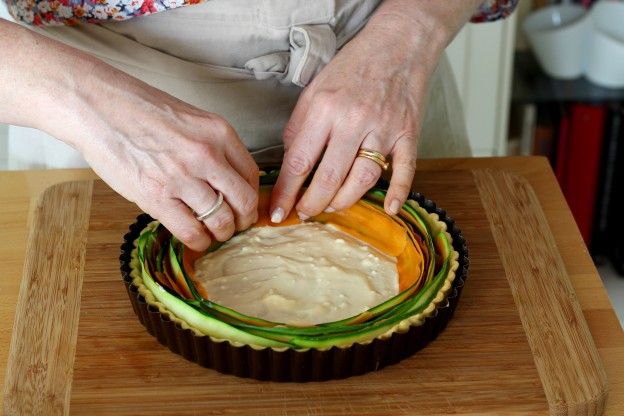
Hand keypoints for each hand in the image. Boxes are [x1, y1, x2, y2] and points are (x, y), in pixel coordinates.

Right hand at [53, 65, 258, 250]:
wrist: (98, 107)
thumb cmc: (141, 110)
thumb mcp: (191, 119)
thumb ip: (214, 147)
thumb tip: (230, 178)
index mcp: (219, 133)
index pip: (252, 175)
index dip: (252, 197)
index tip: (245, 206)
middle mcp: (206, 155)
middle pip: (244, 201)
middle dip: (243, 220)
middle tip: (235, 225)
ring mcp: (182, 177)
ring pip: (221, 220)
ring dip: (222, 233)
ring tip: (214, 233)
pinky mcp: (156, 197)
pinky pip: (191, 232)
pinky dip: (199, 241)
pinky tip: (196, 238)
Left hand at [269, 1, 477, 221]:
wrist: (398, 44)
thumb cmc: (352, 67)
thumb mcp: (314, 90)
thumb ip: (299, 126)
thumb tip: (291, 163)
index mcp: (325, 108)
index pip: (300, 161)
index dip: (286, 192)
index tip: (276, 211)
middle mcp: (354, 120)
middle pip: (330, 177)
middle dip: (312, 203)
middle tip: (304, 214)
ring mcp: (384, 129)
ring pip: (363, 178)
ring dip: (345, 200)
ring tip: (331, 207)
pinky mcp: (408, 133)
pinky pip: (405, 169)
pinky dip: (399, 192)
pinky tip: (390, 209)